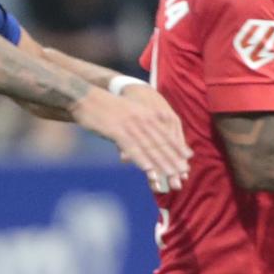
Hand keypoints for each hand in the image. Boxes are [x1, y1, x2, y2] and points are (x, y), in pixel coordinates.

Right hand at [74, 83, 190, 190]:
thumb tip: (147, 141)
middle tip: (182, 175)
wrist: (85, 97)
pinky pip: (132, 149)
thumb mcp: (129, 112)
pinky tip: (149, 171)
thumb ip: (140, 125)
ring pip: (149, 148)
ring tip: (170, 177)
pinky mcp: (117, 130)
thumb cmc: (106, 108)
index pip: (166, 134)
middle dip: (172, 161)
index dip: (177, 149)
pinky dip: (141, 161)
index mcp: (147, 114)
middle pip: (161, 143)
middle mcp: (142, 119)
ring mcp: (130, 124)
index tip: (187, 162)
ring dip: (161, 164)